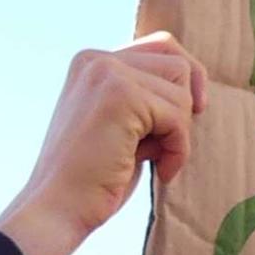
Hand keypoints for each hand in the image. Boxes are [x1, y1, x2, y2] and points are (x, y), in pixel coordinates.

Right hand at [0, 33, 204, 254]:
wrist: (58, 209)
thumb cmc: (93, 179)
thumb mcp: (122, 127)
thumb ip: (147, 101)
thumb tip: (196, 90)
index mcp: (92, 62)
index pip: (161, 46)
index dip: (187, 78)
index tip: (196, 111)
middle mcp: (96, 59)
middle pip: (176, 62)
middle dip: (182, 108)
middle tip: (164, 147)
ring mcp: (107, 73)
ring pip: (181, 91)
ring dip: (179, 134)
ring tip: (157, 162)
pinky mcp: (121, 95)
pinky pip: (177, 117)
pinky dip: (178, 150)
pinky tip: (160, 172)